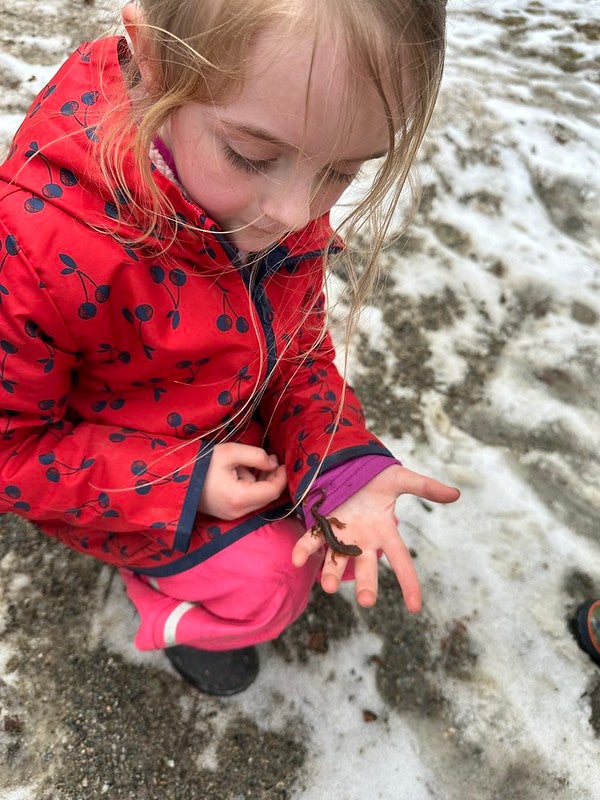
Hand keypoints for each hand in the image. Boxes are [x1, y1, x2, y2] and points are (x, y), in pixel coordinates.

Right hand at [198, 443, 286, 518]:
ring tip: (245, 464)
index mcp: (239, 498)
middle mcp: (237, 512)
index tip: (282, 462)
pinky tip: (239, 473)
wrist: (175, 477)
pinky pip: (247, 501)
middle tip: (269, 459)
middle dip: (271, 478)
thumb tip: (273, 464)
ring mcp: (232, 515)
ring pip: (258, 499)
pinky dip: (250, 487)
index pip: (272, 491)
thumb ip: (256, 456)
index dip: (281, 476)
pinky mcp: (227, 513)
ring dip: (259, 481)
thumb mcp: (230, 452)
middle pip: (267, 497)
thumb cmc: (202, 463)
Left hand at [292, 465, 459, 611]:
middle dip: (366, 584)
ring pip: (337, 560)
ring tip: (328, 586)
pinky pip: (312, 541)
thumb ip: (426, 487)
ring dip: (332, 573)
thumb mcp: (401, 479)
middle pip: (367, 567)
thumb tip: (456, 494)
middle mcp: (362, 540)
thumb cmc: (376, 477)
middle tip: (366, 601)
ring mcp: (341, 535)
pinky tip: (297, 559)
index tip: (416, 608)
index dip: (409, 583)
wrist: (346, 465)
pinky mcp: (321, 526)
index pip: (401, 560)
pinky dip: (304, 550)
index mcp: (384, 531)